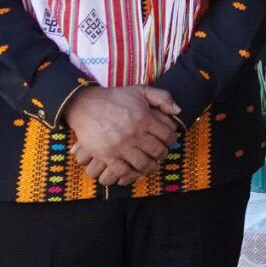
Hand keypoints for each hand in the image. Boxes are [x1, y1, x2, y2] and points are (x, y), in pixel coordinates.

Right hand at [65, 85, 180, 185]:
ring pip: (143, 164)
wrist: (86, 106)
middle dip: (163, 155)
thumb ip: (162, 97)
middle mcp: (134, 134)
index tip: (169, 141)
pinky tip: (135, 172)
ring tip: (151, 165)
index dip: (172, 140)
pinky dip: (132, 175)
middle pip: (157, 151)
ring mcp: (121, 146)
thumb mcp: (141, 90)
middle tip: (161, 155)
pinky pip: (124, 172)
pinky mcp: (107, 156)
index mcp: (144, 118)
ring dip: (150, 167)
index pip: (167, 135)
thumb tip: (178, 111)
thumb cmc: (115, 98)